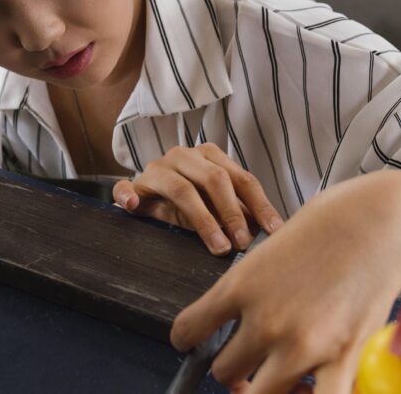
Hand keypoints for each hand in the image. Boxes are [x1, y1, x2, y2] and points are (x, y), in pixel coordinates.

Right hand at [112, 143, 283, 254]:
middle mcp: (185, 156)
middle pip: (214, 179)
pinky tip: (133, 207)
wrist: (149, 196)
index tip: (274, 232)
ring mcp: (157, 168)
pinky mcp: (134, 184)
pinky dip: (128, 196)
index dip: (260, 205)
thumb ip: (239, 213)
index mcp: (210, 156)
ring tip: (218, 245)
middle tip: (243, 243)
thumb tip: (268, 232)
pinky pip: (127, 188)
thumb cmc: (191, 202)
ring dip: (202, 219)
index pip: (241, 179)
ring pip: (181, 188)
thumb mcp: (218, 206)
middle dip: (233, 213)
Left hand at [170, 172, 400, 392]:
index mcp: (239, 285)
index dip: (187, 339)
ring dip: (263, 387)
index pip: (187, 331)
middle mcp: (265, 319)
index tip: (193, 340)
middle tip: (246, 359)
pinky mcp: (342, 358)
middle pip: (224, 370)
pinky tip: (308, 389)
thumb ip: (248, 287)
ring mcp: (302, 343)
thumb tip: (237, 316)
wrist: (381, 222)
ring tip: (273, 377)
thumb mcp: (269, 248)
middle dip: (233, 367)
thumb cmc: (328, 225)